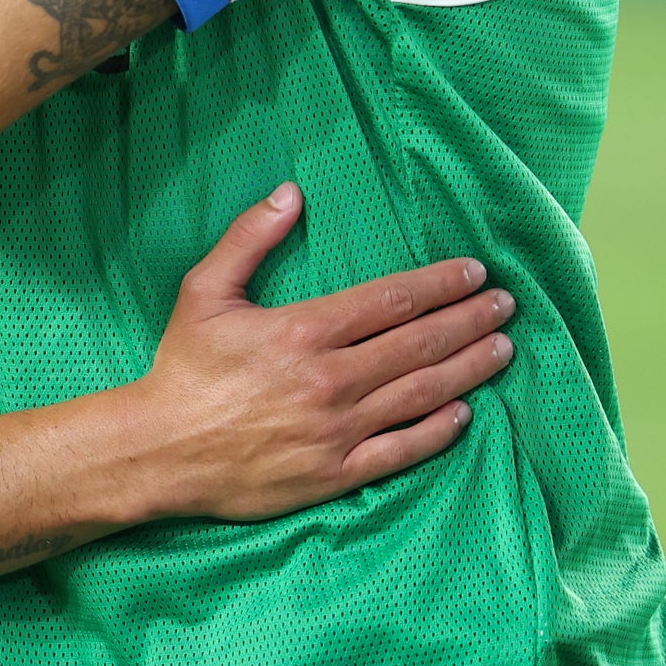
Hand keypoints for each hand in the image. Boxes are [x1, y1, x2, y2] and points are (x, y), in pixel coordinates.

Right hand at [136, 184, 513, 519]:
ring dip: (468, 369)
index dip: (438, 284)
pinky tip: (465, 414)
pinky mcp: (335, 473)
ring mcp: (337, 430)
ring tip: (502, 348)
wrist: (161, 450)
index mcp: (304, 331)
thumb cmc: (184, 367)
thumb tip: (291, 193)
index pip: (390, 301)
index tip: (473, 272)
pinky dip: (437, 431)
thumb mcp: (205, 289)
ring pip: (420, 394)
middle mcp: (330, 379)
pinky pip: (401, 451)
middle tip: (505, 305)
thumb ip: (250, 237)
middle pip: (417, 345)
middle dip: (468, 320)